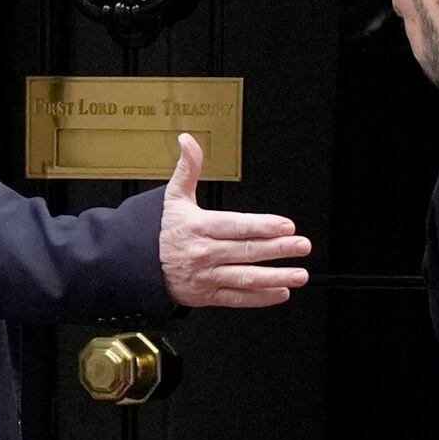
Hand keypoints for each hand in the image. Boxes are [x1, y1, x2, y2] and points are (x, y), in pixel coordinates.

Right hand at [159, 134, 310, 308]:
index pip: (236, 225)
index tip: (285, 226)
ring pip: (245, 277)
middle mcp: (204, 252)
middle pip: (246, 250)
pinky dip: (260, 297)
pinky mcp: (207, 295)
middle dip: (278, 249)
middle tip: (302, 246)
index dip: (263, 226)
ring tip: (299, 274)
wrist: (136, 266)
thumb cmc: (160, 231)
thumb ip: (188, 168)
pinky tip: (280, 292)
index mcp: (199, 226)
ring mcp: (207, 275)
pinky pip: (237, 298)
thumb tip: (188, 141)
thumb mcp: (172, 196)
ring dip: (275, 277)